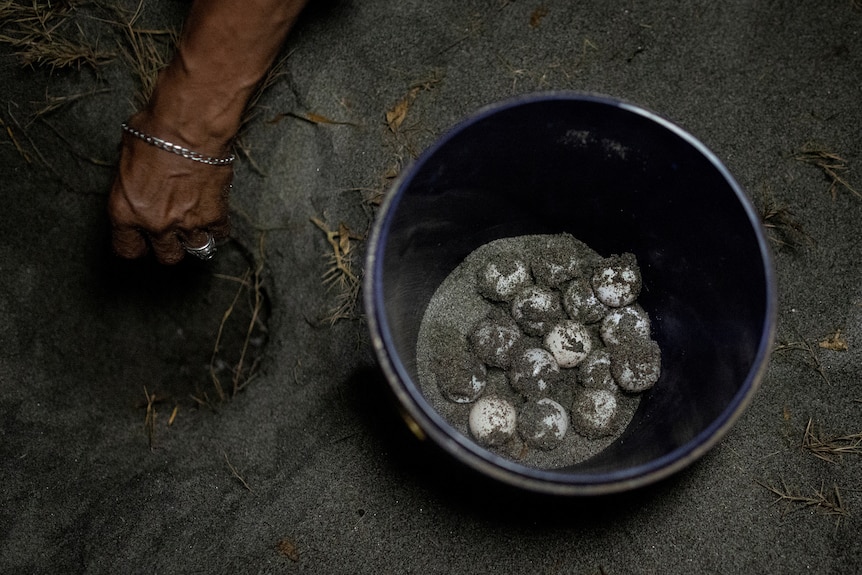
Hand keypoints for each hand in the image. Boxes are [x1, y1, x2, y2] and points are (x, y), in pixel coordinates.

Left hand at [108, 112, 232, 263]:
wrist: (189, 127)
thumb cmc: (155, 132)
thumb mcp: (126, 156)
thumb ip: (131, 181)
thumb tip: (138, 179)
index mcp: (125, 212)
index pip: (128, 249)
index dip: (137, 246)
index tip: (142, 242)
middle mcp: (155, 224)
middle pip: (166, 255)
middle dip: (169, 245)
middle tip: (172, 232)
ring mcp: (187, 224)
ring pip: (195, 249)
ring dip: (195, 238)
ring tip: (195, 224)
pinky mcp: (215, 216)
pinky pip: (218, 234)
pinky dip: (217, 228)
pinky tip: (214, 215)